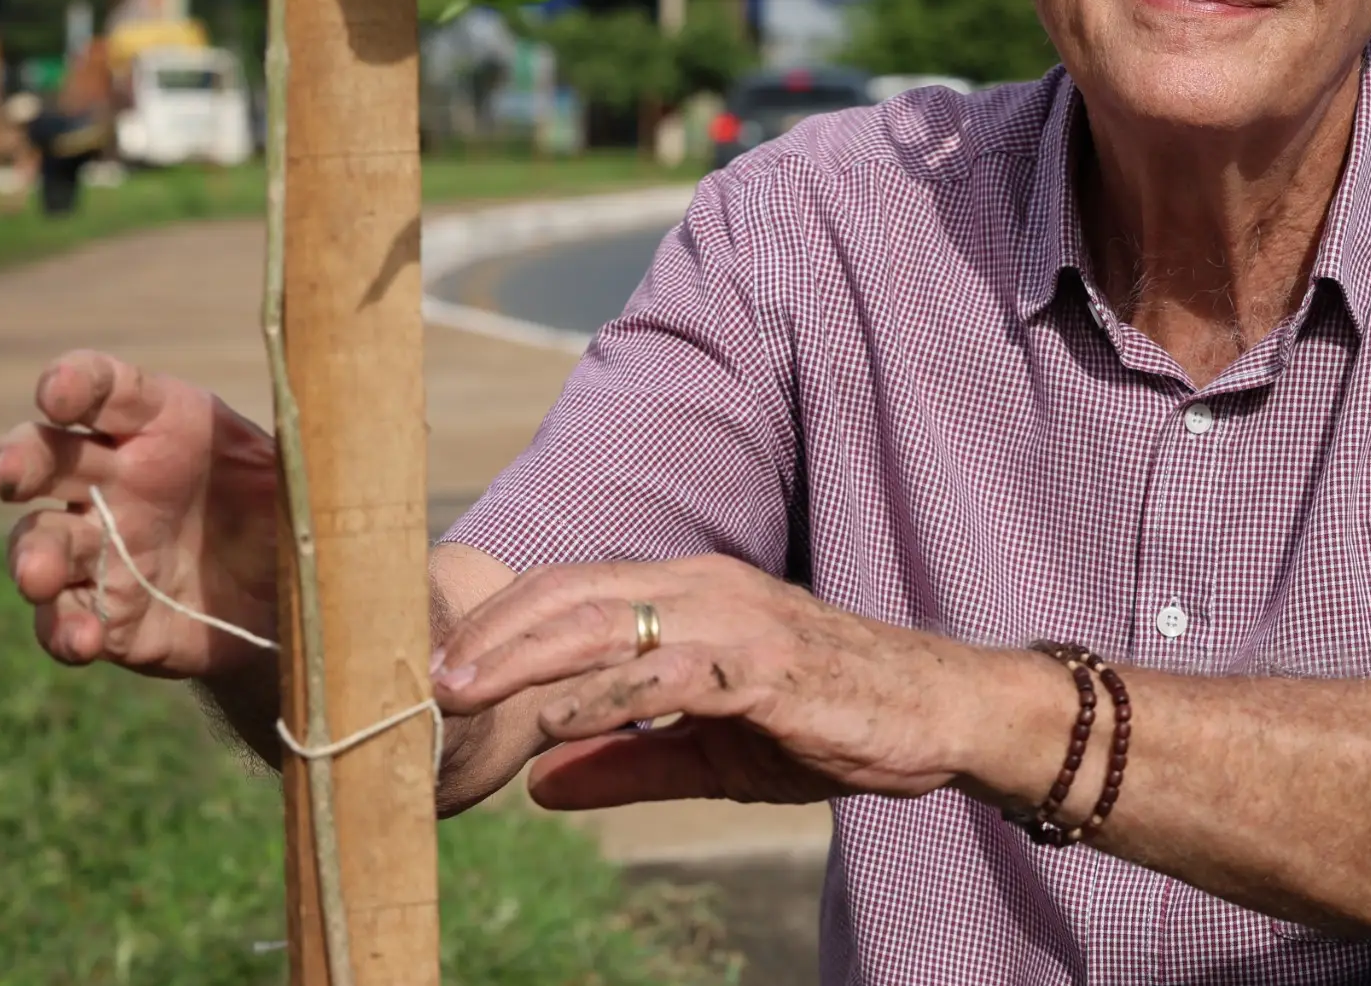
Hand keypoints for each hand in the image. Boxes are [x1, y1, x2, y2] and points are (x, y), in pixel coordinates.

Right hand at [0, 350, 279, 678]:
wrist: (295, 602)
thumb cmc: (292, 509)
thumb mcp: (307, 468)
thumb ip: (306, 439)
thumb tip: (352, 389)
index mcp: (159, 423)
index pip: (104, 388)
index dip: (74, 383)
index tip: (59, 392)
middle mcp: (114, 478)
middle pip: (44, 457)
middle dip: (20, 459)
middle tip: (13, 475)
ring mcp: (102, 549)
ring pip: (40, 541)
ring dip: (31, 555)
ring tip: (38, 575)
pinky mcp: (107, 613)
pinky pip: (66, 621)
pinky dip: (63, 629)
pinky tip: (82, 639)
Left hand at [430, 554, 1025, 810]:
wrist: (940, 715)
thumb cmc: (827, 721)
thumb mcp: (712, 751)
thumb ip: (626, 760)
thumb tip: (536, 784)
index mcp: (688, 592)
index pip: (573, 590)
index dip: (503, 623)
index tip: (441, 666)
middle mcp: (704, 587)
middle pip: (573, 594)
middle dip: (494, 635)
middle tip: (430, 679)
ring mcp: (735, 620)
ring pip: (608, 622)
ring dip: (528, 659)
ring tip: (465, 693)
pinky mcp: (766, 665)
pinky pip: (668, 674)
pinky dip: (606, 695)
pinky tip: (558, 720)